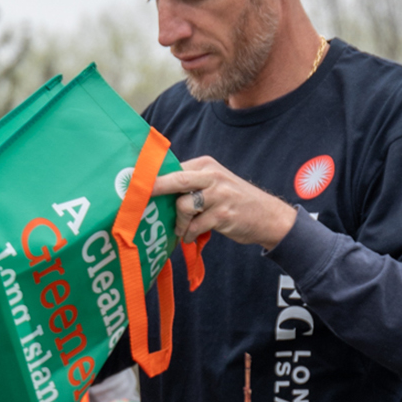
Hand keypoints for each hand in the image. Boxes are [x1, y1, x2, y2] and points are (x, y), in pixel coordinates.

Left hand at [151, 156, 296, 249]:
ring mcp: (219, 195)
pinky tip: (192, 236)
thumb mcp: (215, 183)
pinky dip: (189, 234)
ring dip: (178, 224)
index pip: (174, 168)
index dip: (153, 177)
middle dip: (154, 188)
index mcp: (206, 165)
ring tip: (182, 230)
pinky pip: (195, 226)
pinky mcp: (223, 215)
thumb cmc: (234, 201)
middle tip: (137, 197)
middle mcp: (212, 176)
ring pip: (184, 207)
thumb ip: (190, 184)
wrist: (268, 216)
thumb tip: (155, 191)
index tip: (134, 183)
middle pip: (176, 180)